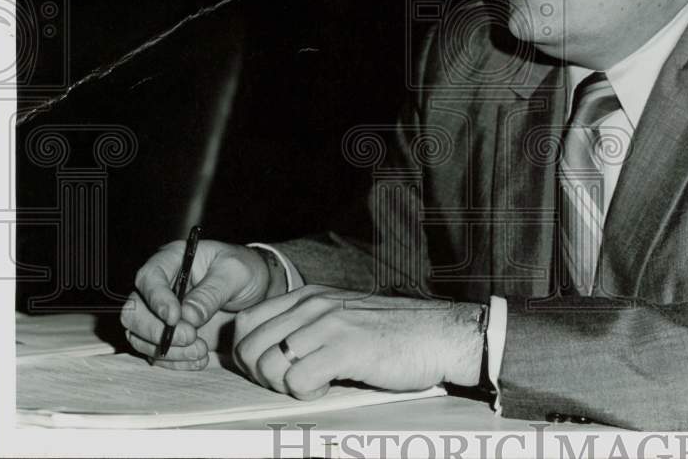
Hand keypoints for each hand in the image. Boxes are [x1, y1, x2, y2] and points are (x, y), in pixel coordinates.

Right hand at [121, 240, 273, 368]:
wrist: (255, 288)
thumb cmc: (244, 270)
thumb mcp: (235, 273)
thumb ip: (212, 292)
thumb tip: (188, 316)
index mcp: (172, 259)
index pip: (149, 278)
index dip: (156, 299)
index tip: (175, 318)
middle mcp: (160, 286)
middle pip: (133, 312)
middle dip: (157, 330)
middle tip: (191, 337)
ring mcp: (159, 313)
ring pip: (139, 337)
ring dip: (167, 350)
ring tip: (201, 351)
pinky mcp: (167, 335)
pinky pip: (156, 353)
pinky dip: (174, 362)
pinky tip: (199, 360)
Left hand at [232, 286, 482, 398]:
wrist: (441, 335)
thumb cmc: (394, 333)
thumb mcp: (344, 317)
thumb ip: (309, 326)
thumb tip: (269, 352)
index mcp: (310, 296)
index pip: (247, 321)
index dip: (248, 353)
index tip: (272, 370)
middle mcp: (314, 304)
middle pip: (249, 346)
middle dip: (261, 375)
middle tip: (290, 383)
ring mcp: (330, 324)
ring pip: (268, 364)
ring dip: (283, 385)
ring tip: (313, 383)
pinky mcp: (347, 347)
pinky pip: (297, 380)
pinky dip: (307, 393)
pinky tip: (329, 386)